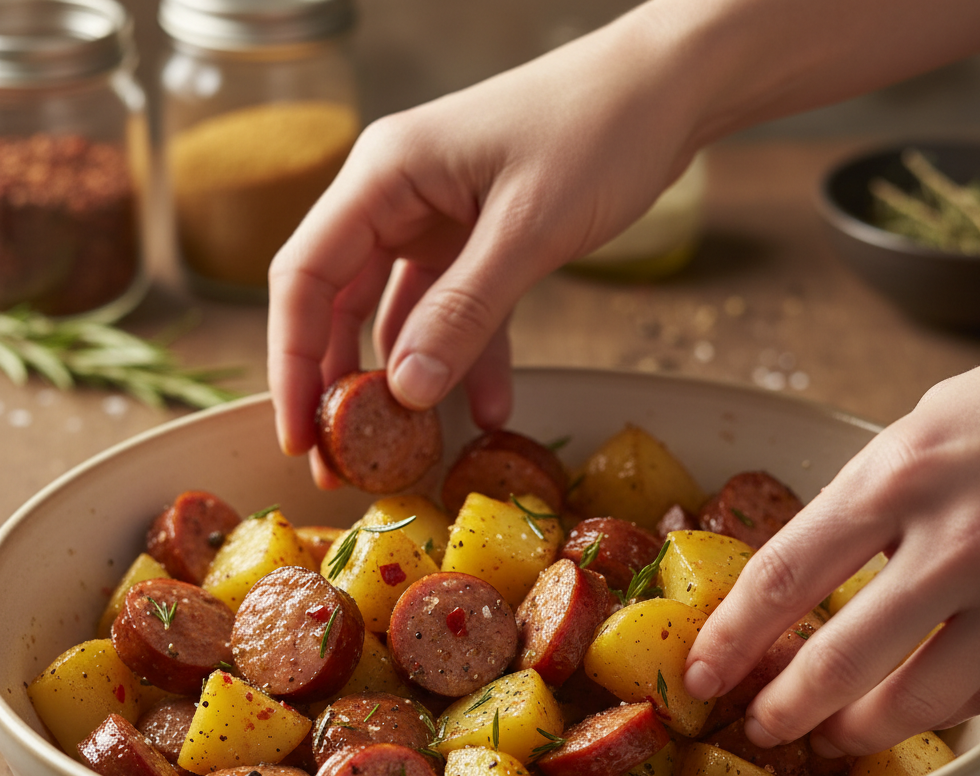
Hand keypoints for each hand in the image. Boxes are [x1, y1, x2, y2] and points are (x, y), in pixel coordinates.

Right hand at [267, 4, 702, 485]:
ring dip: (407, 383)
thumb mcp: (528, 228)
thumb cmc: (598, 129)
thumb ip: (465, 310)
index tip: (297, 432)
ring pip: (398, 317)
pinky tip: (489, 411)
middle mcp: (397, 199)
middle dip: (340, 386)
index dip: (293, 360)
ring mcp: (438, 222)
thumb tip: (406, 391)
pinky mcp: (479, 243)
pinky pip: (460, 314)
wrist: (667, 91)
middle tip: (340, 461)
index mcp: (384, 176)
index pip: (305, 276)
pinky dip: (470, 360)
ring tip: (408, 451)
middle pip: (339, 304)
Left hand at [683, 348, 979, 755]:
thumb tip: (804, 574)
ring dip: (865, 727)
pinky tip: (921, 706)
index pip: (783, 578)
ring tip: (834, 734)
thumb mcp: (918, 434)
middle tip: (761, 726)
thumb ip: (862, 504)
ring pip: (924, 697)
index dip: (733, 637)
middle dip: (789, 707)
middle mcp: (953, 541)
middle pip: (843, 659)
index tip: (703, 672)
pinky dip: (949, 706)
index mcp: (893, 480)